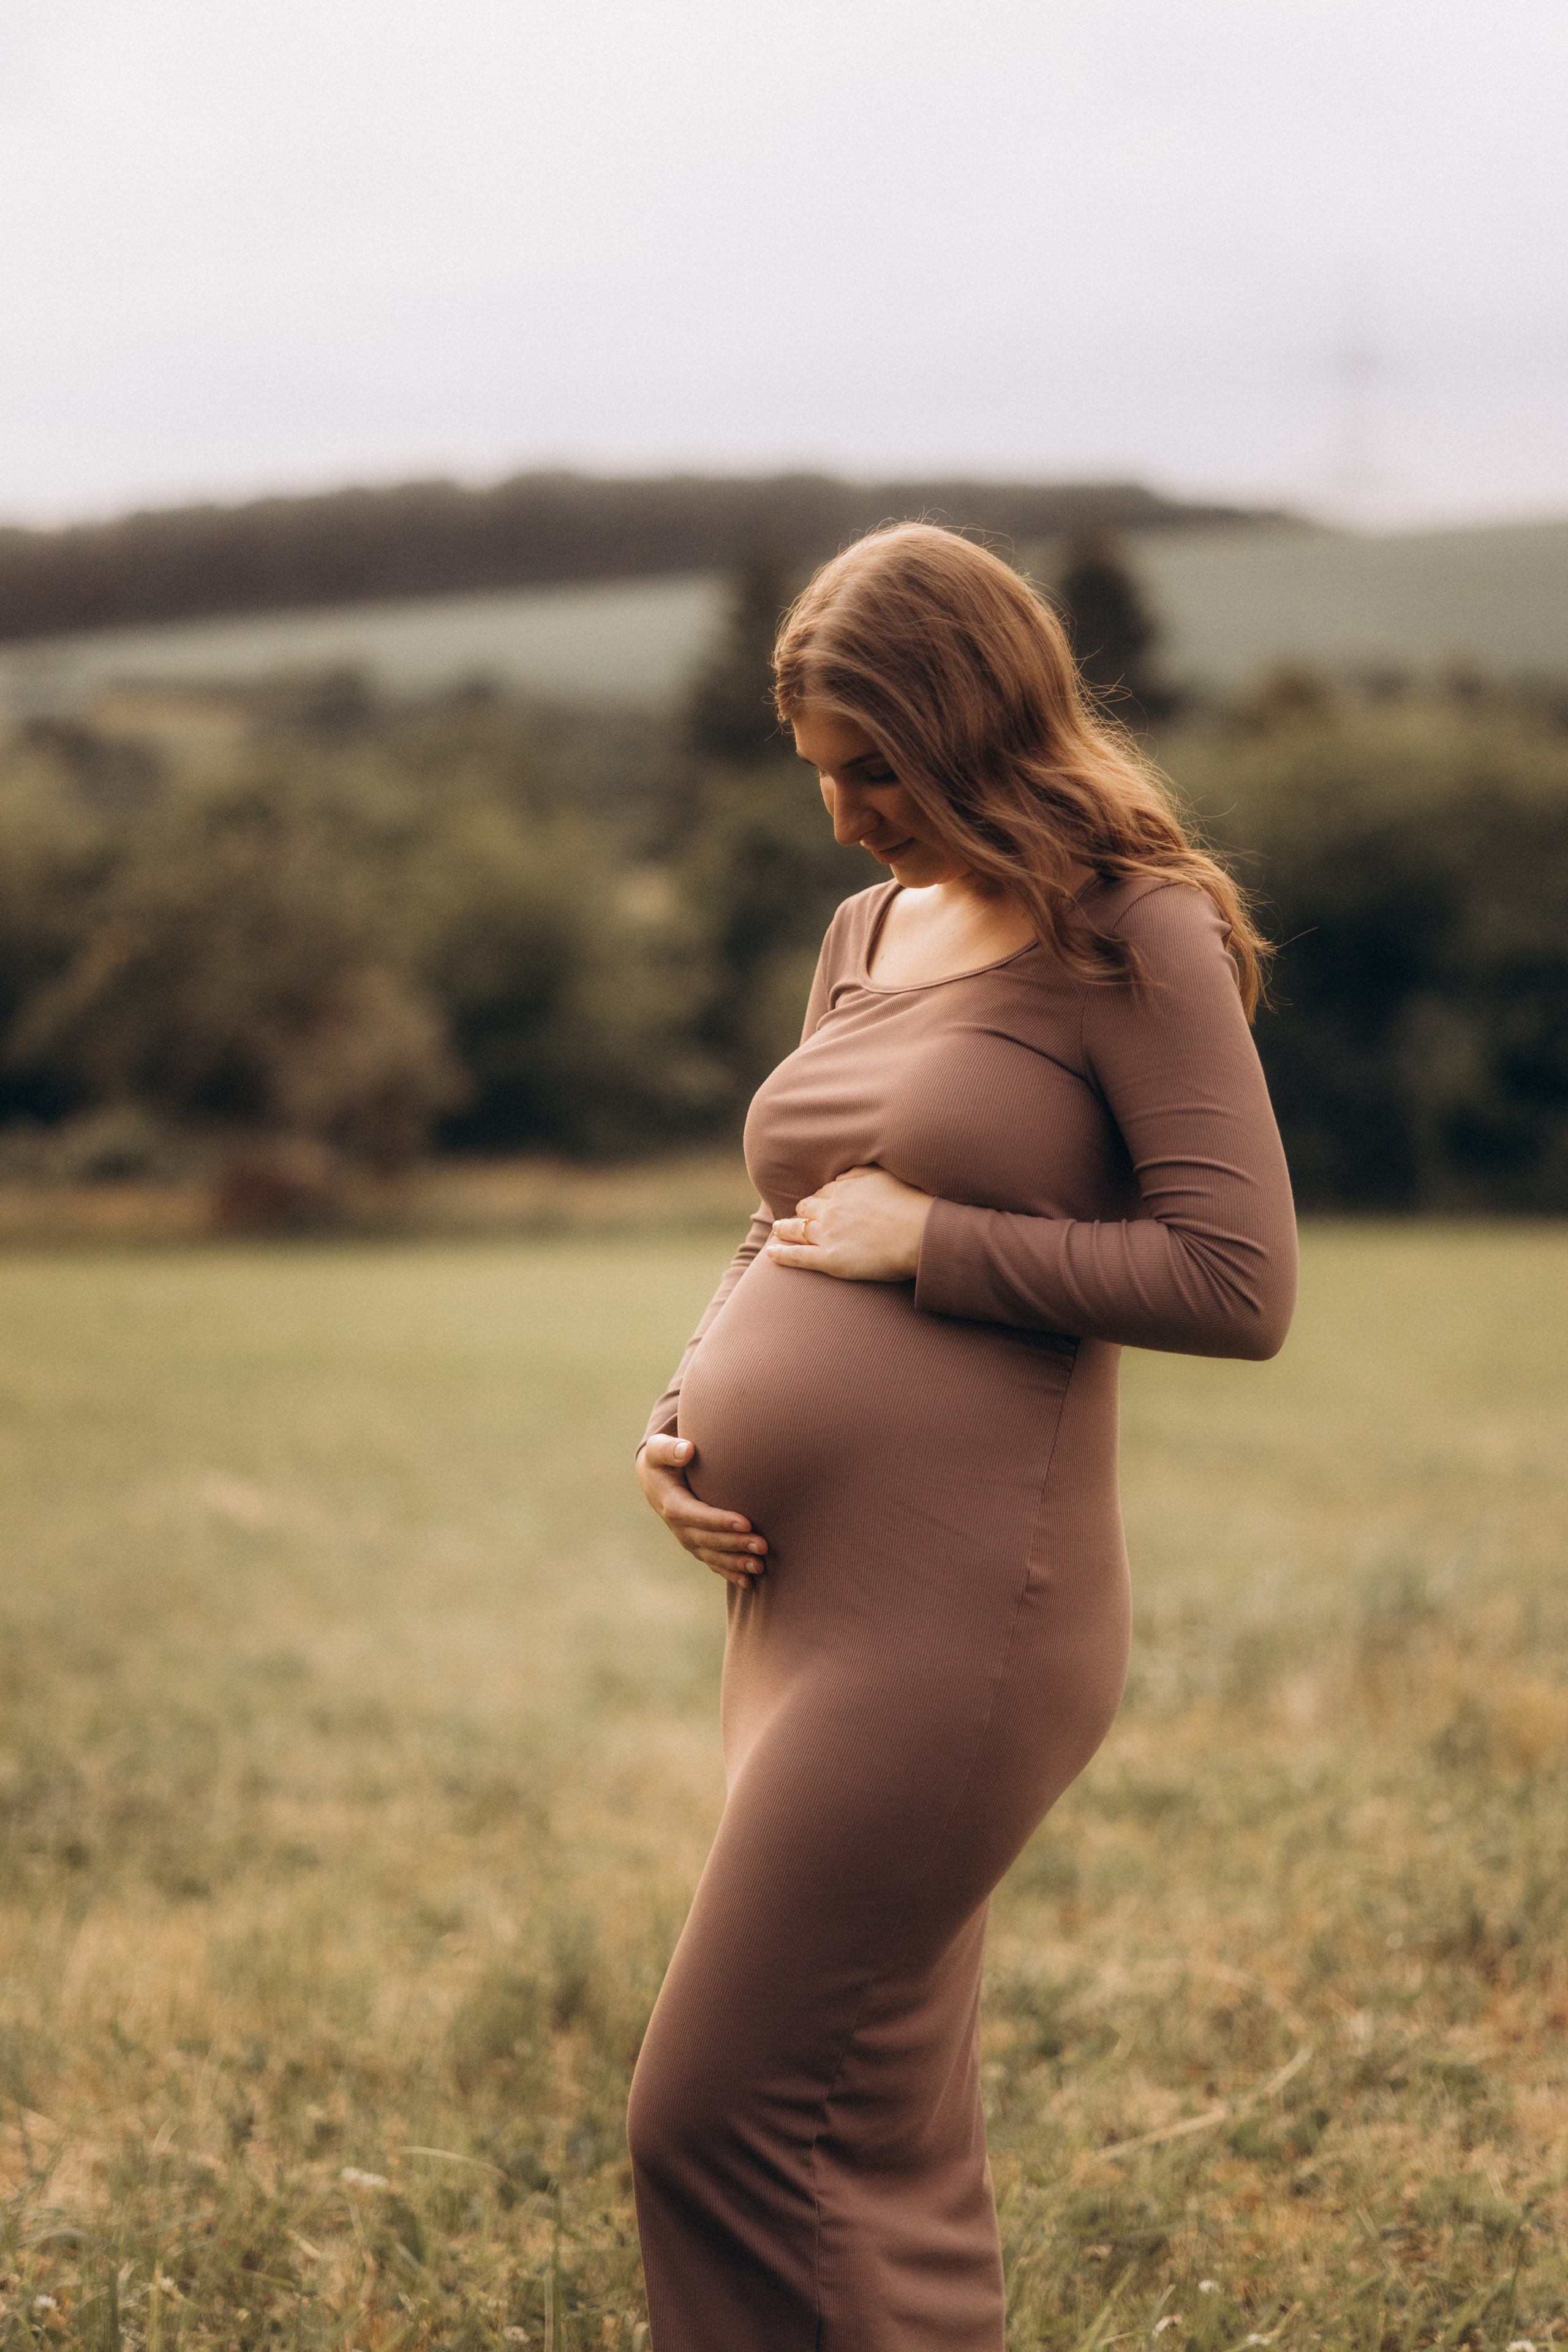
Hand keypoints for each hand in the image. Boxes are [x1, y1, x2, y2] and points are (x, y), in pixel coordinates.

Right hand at [636, 1433, 767, 1591]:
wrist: (655, 1480)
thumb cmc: (663, 1460)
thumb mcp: (659, 1450)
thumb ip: (670, 1449)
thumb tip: (687, 1450)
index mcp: (671, 1504)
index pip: (697, 1515)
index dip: (720, 1521)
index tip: (746, 1521)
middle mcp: (679, 1527)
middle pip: (709, 1540)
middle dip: (736, 1544)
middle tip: (763, 1545)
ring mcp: (688, 1539)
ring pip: (713, 1556)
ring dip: (736, 1563)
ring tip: (760, 1566)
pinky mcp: (697, 1545)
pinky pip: (713, 1563)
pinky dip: (730, 1573)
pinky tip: (749, 1582)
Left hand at [765, 1164, 934, 1282]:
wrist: (920, 1234)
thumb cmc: (910, 1204)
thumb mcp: (884, 1175)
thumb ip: (861, 1172)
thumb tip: (843, 1175)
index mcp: (844, 1189)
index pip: (824, 1192)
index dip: (821, 1199)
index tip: (820, 1204)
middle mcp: (831, 1209)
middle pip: (807, 1208)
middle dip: (802, 1212)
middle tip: (798, 1217)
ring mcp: (827, 1234)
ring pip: (797, 1229)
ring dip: (785, 1228)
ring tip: (778, 1229)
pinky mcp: (829, 1259)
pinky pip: (797, 1256)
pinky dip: (781, 1254)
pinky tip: (771, 1253)